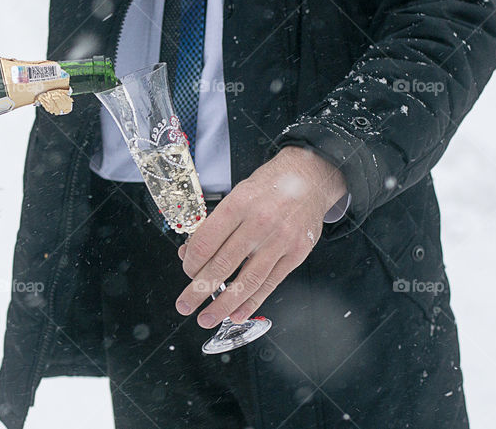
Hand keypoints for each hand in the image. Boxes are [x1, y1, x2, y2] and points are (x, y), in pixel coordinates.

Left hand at [175, 146, 346, 327]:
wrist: (310, 177)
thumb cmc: (270, 185)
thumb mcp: (237, 194)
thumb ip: (214, 224)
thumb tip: (190, 253)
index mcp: (239, 204)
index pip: (207, 241)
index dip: (191, 262)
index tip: (186, 271)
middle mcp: (259, 222)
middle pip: (222, 264)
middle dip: (199, 290)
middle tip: (186, 305)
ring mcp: (280, 240)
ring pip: (246, 280)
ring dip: (223, 304)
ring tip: (208, 317)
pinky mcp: (296, 253)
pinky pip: (270, 284)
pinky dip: (252, 302)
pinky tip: (237, 313)